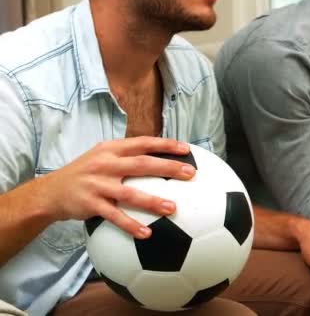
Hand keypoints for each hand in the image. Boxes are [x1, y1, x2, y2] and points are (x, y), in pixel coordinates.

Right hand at [39, 137, 194, 238]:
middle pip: (142, 164)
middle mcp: (106, 164)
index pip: (143, 143)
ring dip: (153, 201)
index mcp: (111, 149)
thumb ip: (128, 156)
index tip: (186, 149)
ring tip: (173, 208)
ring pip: (130, 193)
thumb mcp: (103, 156)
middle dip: (168, 168)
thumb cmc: (87, 173)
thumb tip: (162, 158)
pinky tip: (146, 234)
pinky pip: (114, 217)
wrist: (52, 191)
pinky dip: (130, 226)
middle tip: (190, 173)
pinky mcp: (91, 204)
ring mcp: (98, 184)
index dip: (165, 144)